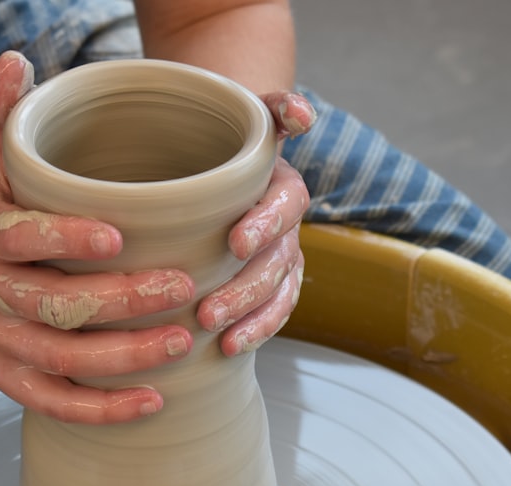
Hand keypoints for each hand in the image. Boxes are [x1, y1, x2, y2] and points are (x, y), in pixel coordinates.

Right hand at [0, 51, 195, 423]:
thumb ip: (3, 120)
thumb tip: (16, 62)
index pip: (18, 239)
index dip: (64, 240)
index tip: (120, 236)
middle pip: (50, 306)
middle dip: (118, 302)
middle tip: (182, 288)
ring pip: (58, 359)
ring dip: (122, 357)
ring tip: (181, 342)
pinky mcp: (7, 379)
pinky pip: (52, 403)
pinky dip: (101, 409)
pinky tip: (153, 401)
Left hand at [196, 91, 316, 355]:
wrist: (221, 161)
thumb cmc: (225, 141)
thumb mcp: (249, 116)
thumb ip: (277, 109)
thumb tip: (303, 115)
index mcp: (284, 188)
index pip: (285, 207)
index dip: (265, 224)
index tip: (235, 242)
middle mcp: (288, 228)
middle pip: (278, 263)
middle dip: (246, 290)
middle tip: (208, 312)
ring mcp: (281, 260)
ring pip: (277, 294)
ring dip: (252, 319)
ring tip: (219, 338)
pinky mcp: (269, 286)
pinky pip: (272, 313)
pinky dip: (255, 331)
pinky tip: (227, 351)